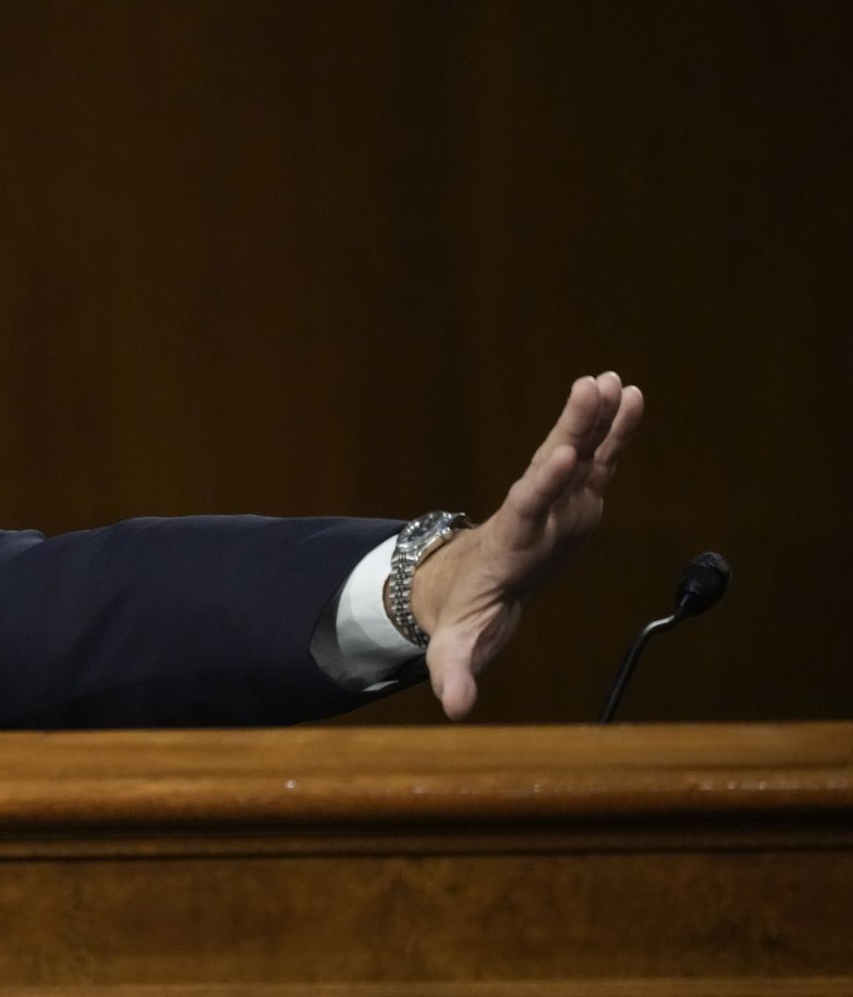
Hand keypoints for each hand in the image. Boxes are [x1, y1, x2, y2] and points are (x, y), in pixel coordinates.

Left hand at [409, 371, 643, 719]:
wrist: (467, 586)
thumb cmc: (464, 615)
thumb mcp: (457, 645)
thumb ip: (454, 671)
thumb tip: (454, 708)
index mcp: (511, 544)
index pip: (526, 508)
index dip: (543, 484)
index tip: (557, 455)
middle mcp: (534, 513)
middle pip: (552, 466)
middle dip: (572, 429)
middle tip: (589, 388)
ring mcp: (555, 502)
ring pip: (576, 452)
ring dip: (594, 418)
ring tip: (612, 379)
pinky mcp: (574, 499)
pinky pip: (598, 459)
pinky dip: (614, 431)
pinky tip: (632, 395)